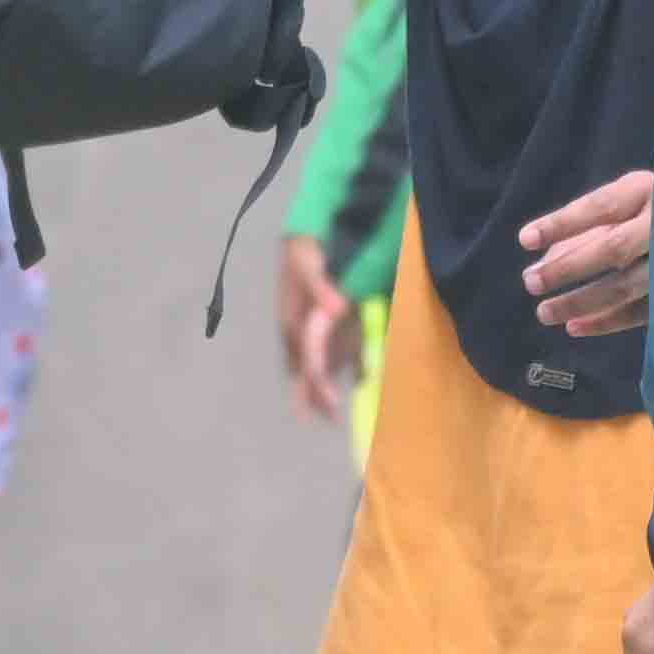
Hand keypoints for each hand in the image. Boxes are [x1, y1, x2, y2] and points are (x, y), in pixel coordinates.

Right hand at [276, 237, 363, 422]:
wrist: (304, 232)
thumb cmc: (304, 249)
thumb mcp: (307, 263)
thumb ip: (321, 287)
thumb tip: (336, 311)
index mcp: (294, 321)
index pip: (308, 361)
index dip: (318, 385)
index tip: (332, 404)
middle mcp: (301, 330)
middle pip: (307, 370)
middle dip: (315, 396)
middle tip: (328, 421)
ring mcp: (314, 327)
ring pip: (319, 364)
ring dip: (325, 386)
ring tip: (334, 413)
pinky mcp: (327, 321)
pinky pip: (334, 349)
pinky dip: (345, 364)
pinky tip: (359, 377)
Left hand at [521, 169, 653, 337]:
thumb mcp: (629, 199)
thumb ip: (588, 226)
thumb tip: (542, 260)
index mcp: (649, 192)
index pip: (601, 208)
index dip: (562, 224)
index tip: (525, 239)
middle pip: (612, 249)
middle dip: (568, 268)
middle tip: (530, 282)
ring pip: (625, 286)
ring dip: (581, 302)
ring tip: (544, 313)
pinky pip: (642, 312)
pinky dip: (607, 322)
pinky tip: (574, 328)